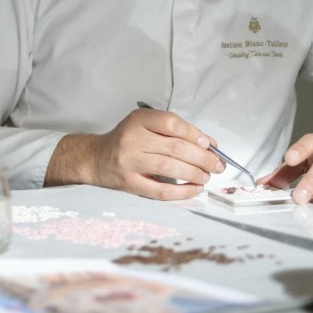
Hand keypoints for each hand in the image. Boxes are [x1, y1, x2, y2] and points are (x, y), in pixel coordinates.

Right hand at [45, 107, 225, 199]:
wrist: (96, 159)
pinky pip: (160, 190)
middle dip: (203, 158)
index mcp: (138, 120)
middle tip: (217, 165)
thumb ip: (174, 131)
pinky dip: (182, 192)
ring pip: (170, 168)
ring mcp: (130, 162)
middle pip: (175, 147)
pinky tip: (194, 190)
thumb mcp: (145, 125)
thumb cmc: (127, 141)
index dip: (194, 134)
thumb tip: (208, 144)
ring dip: (195, 174)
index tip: (210, 145)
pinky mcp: (130, 183)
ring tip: (207, 176)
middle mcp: (132, 139)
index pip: (171, 123)